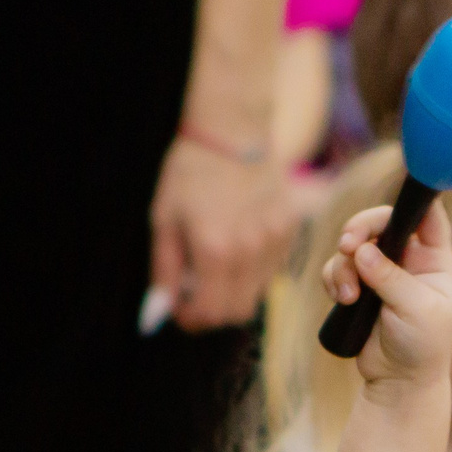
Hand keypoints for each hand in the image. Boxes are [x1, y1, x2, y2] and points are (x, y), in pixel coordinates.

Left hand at [150, 135, 302, 330]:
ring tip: (213, 263)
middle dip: (212, 312)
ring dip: (232, 292)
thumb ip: (164, 271)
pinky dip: (251, 271)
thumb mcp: (164, 220)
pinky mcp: (290, 232)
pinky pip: (270, 271)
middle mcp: (251, 250)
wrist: (233, 132)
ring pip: (256, 294)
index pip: (209, 312)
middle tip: (193, 295)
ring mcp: (275, 242)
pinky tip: (237, 244)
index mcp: (216, 248)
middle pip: (236, 312)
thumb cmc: (190, 172)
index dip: (191, 320)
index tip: (179, 312)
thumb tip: (161, 312)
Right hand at [321, 200, 451, 389]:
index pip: (427, 216)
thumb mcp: (416, 310)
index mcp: (435, 259)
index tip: (386, 211)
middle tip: (347, 245)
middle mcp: (409, 259)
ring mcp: (382, 271)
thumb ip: (391, 279)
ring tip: (348, 295)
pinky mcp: (358, 287)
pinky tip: (342, 299)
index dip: (410, 203)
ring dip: (343, 264)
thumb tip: (363, 251)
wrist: (399, 382)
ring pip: (354, 245)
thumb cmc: (422, 347)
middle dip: (360, 229)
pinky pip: (337, 267)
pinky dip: (334, 278)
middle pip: (382, 221)